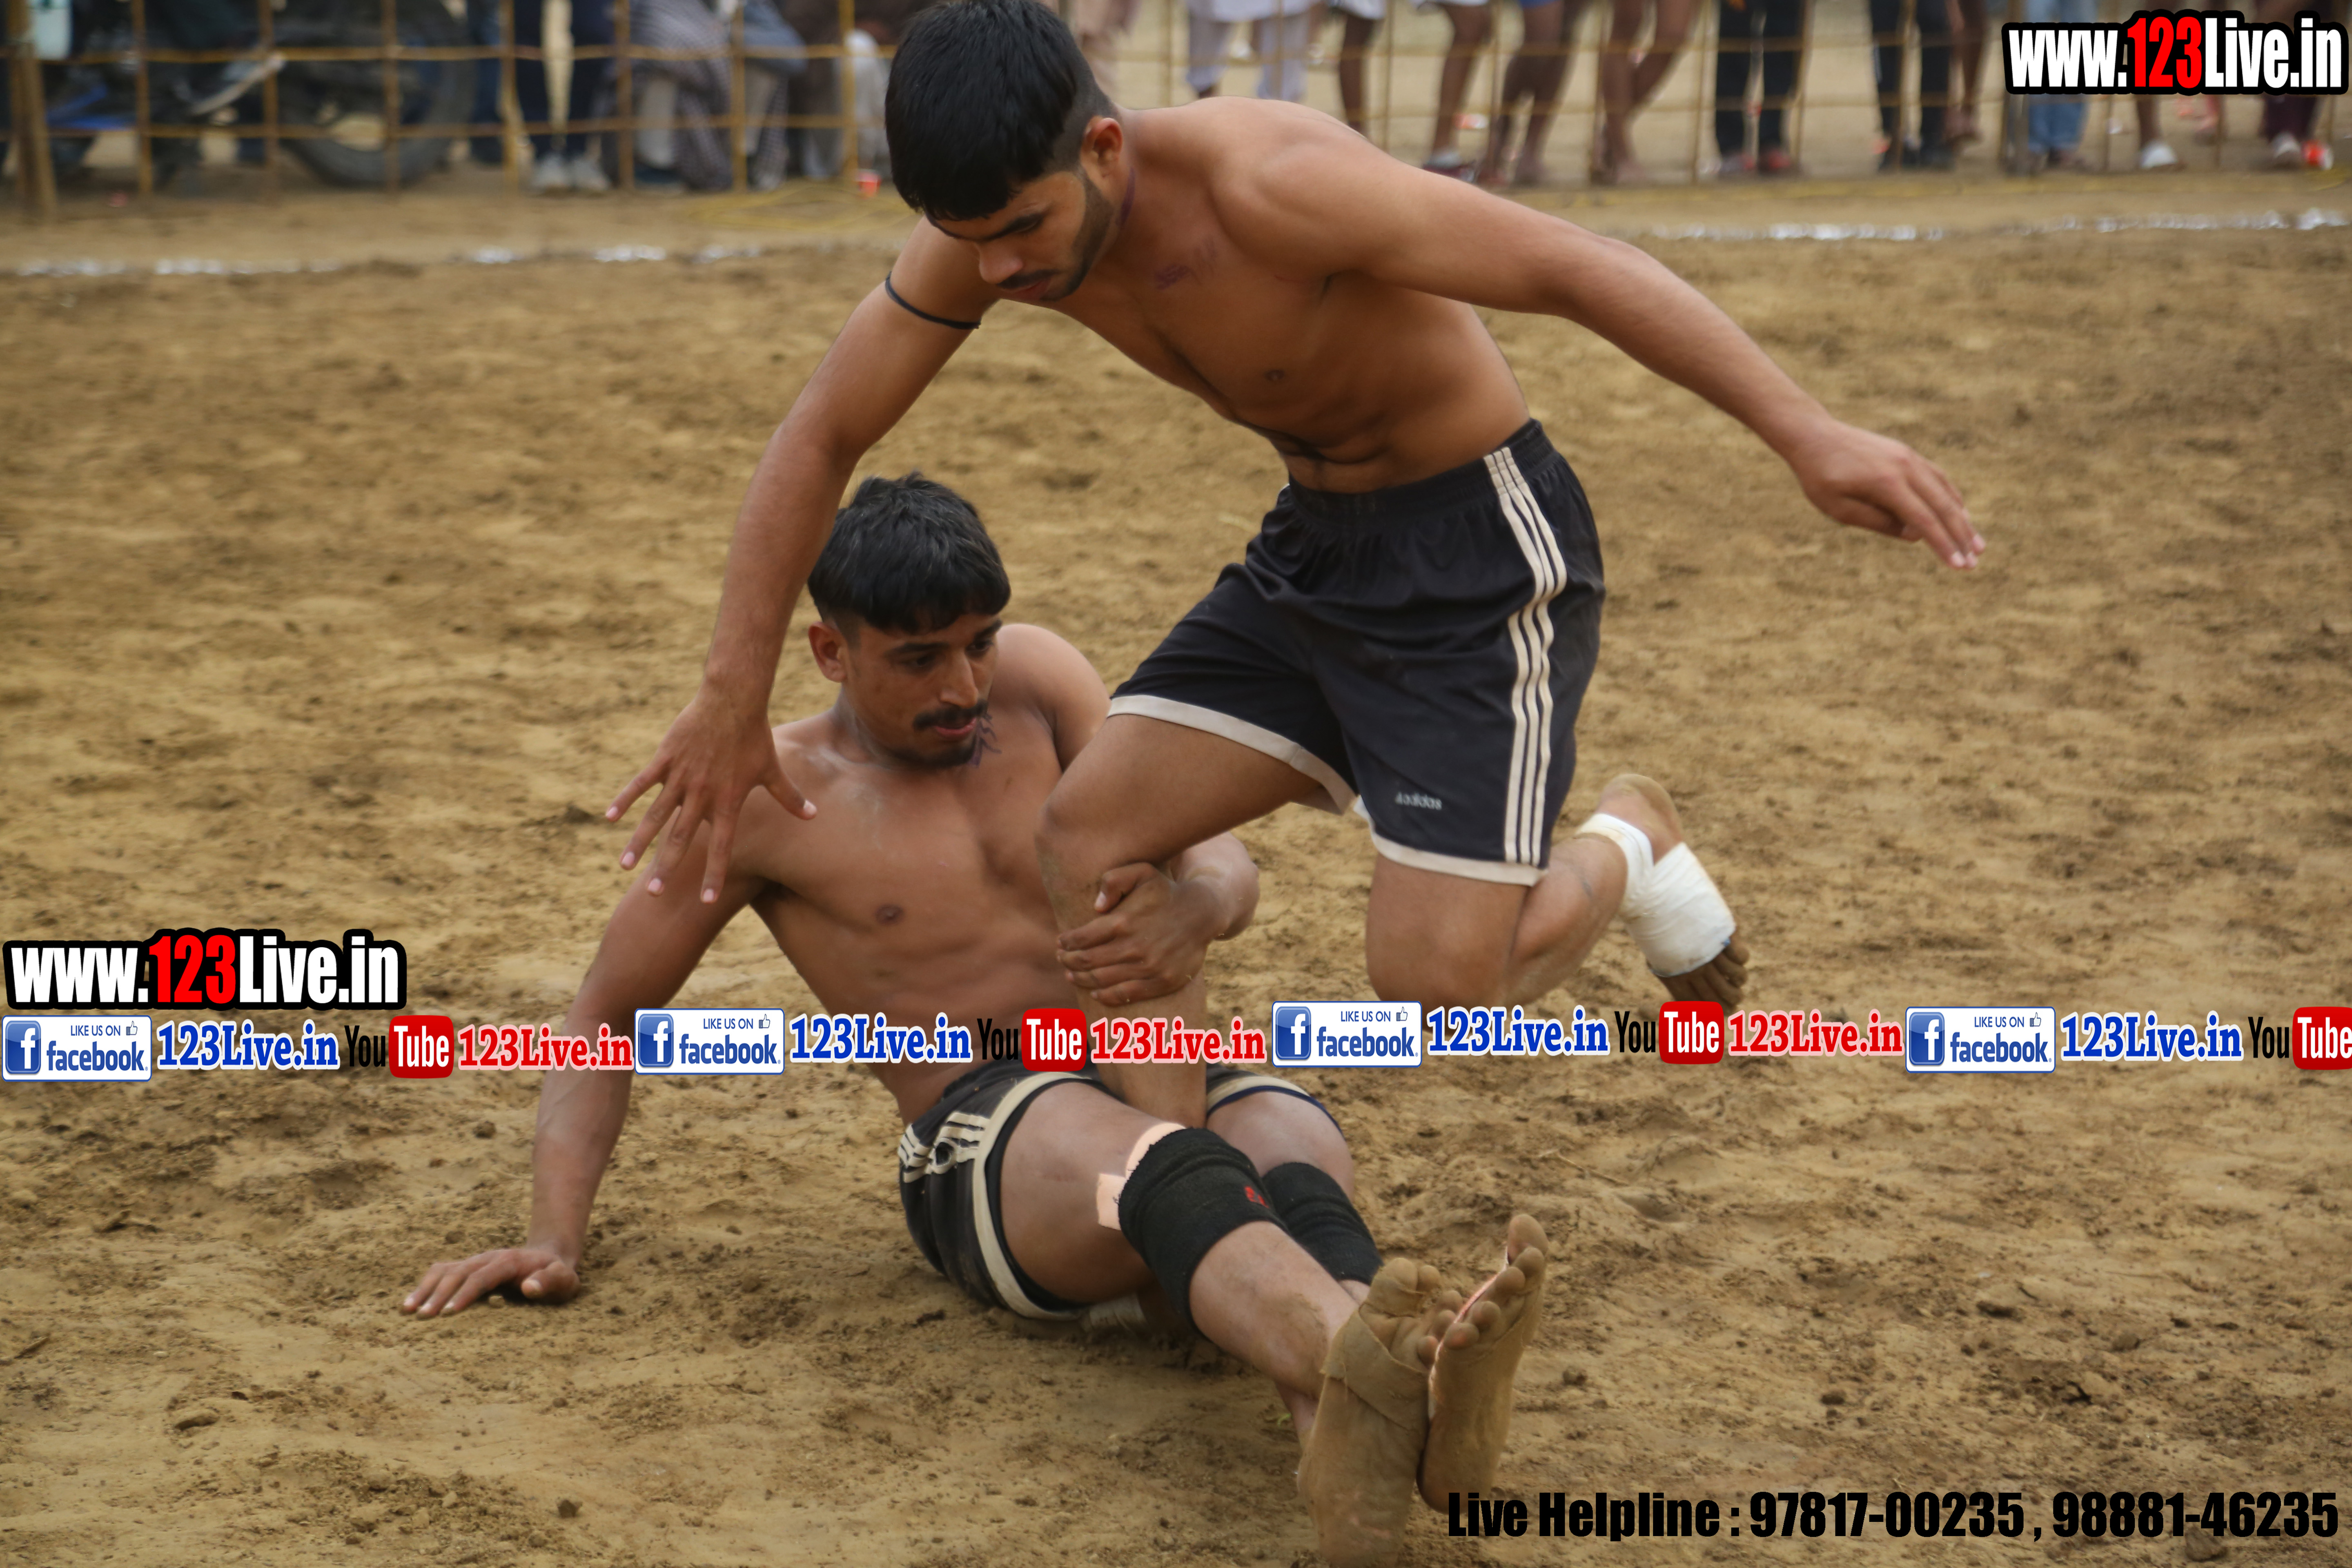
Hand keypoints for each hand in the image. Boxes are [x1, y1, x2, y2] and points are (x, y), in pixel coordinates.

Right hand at [402, 1247, 578, 1317]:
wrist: (550, 1258)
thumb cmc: (557, 1275)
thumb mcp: (564, 1279)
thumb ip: (550, 1281)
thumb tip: (530, 1288)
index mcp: (509, 1262)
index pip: (483, 1277)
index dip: (466, 1294)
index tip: (449, 1313)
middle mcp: (488, 1258)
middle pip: (458, 1273)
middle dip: (440, 1294)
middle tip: (423, 1317)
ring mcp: (475, 1261)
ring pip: (445, 1270)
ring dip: (426, 1288)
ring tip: (407, 1310)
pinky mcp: (467, 1268)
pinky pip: (441, 1272)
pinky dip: (425, 1285)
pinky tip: (410, 1303)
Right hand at [607, 683, 813, 902]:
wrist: (732, 699)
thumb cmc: (754, 735)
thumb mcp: (773, 768)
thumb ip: (789, 796)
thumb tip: (814, 815)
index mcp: (728, 801)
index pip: (723, 846)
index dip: (715, 873)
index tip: (707, 901)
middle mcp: (702, 794)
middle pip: (682, 838)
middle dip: (667, 867)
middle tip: (653, 894)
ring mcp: (681, 776)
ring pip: (656, 815)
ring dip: (639, 841)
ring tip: (625, 866)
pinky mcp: (665, 758)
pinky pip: (641, 783)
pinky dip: (625, 799)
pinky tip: (609, 817)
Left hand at [1057, 863, 1221, 1005]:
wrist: (1202, 913)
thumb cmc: (1165, 891)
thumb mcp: (1141, 872)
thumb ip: (1113, 881)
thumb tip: (1095, 907)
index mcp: (1123, 922)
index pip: (1082, 939)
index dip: (1066, 942)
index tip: (1061, 942)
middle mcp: (1133, 947)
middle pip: (1087, 962)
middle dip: (1068, 961)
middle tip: (1062, 959)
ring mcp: (1148, 967)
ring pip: (1102, 980)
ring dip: (1081, 979)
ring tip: (1071, 974)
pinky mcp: (1161, 982)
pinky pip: (1126, 994)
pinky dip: (1106, 996)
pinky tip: (1095, 992)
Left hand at [1783, 419, 1982, 569]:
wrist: (1814, 435)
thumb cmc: (1820, 476)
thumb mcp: (1838, 508)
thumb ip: (1877, 522)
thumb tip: (1915, 535)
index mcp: (1887, 484)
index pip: (1924, 520)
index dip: (1943, 545)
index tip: (1958, 566)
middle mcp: (1904, 467)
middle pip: (1943, 506)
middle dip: (1961, 536)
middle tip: (1974, 561)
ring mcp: (1908, 457)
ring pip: (1945, 490)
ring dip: (1962, 518)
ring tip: (1975, 542)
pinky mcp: (1907, 453)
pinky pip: (1937, 477)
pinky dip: (1951, 496)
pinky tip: (1959, 512)